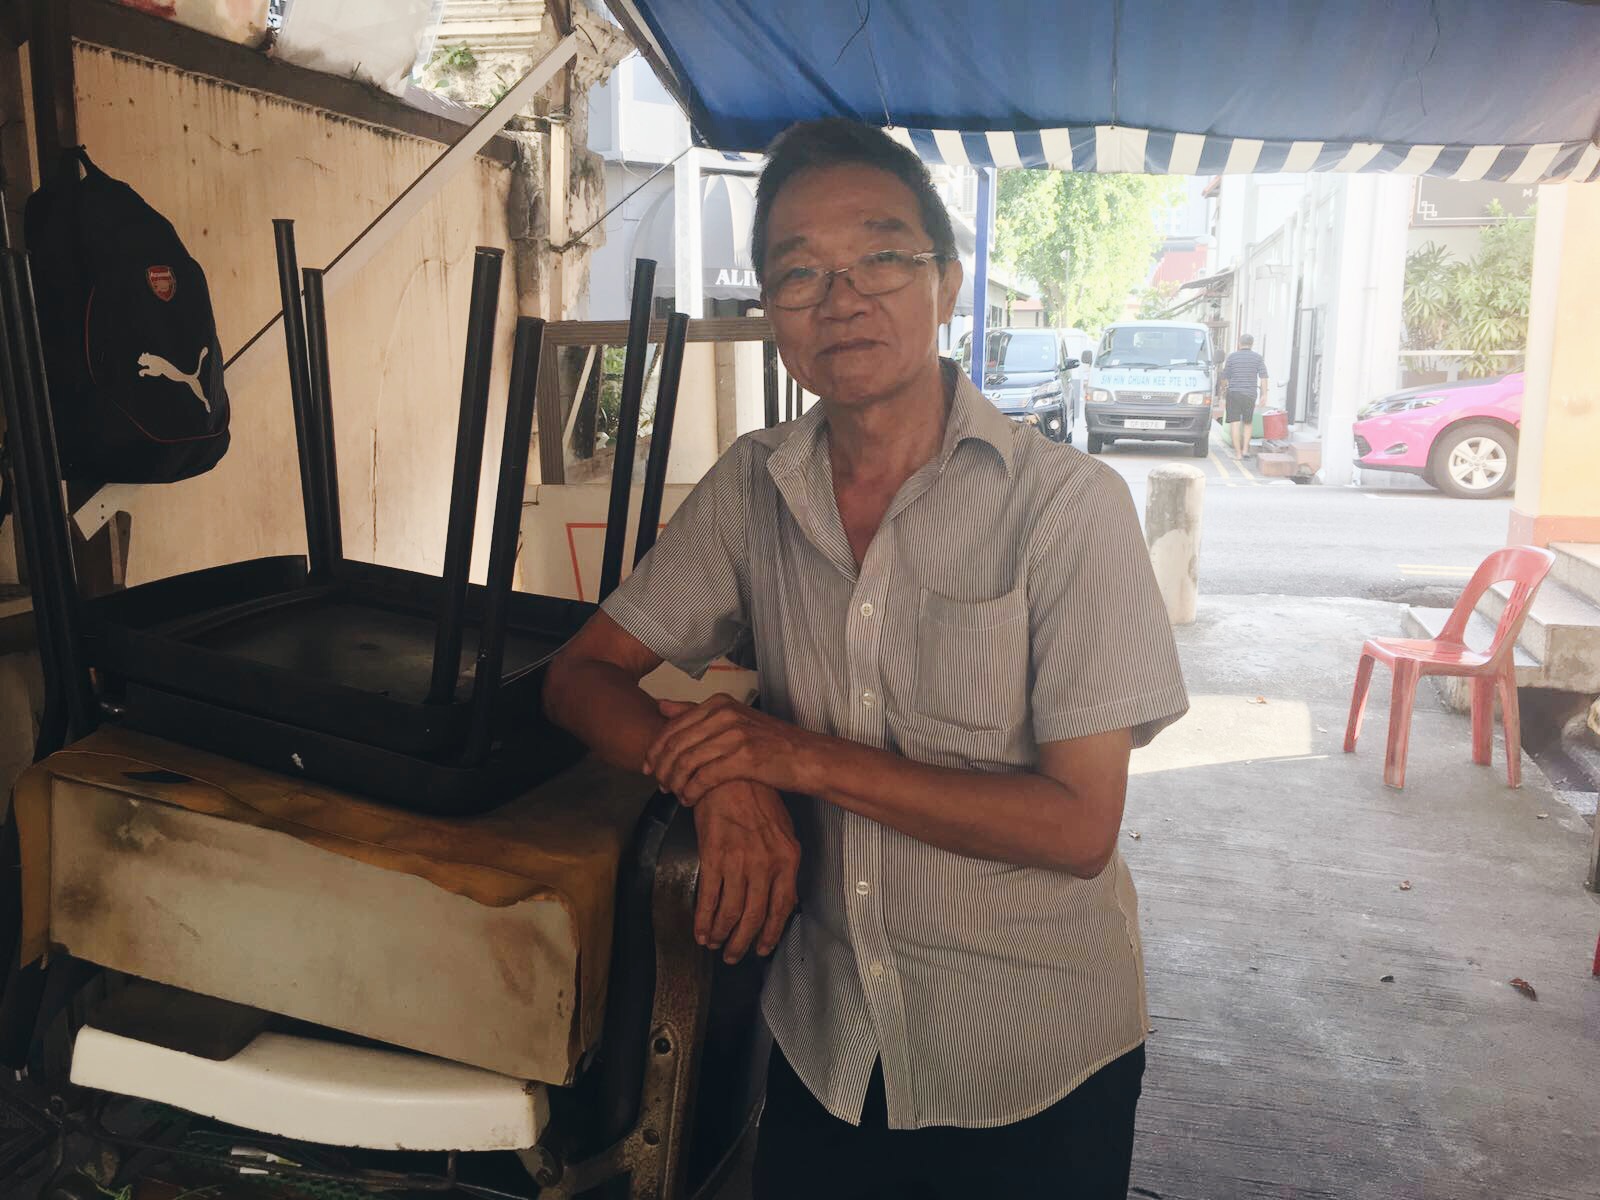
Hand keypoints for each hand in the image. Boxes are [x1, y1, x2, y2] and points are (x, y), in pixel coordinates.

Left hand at [643, 696, 817, 804]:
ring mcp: (734, 735)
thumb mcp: (734, 718)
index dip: (655, 750)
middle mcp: (724, 715)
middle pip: (675, 745)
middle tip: (659, 785)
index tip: (648, 767)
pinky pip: (703, 778)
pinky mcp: (743, 759)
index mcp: (719, 704)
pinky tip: (690, 801)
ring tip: (675, 795)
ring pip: (686, 763)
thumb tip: (661, 706)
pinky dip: (691, 792)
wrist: (808, 757)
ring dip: (675, 783)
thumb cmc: (771, 742)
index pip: (672, 726)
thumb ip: (696, 712)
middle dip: (661, 769)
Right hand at [691, 780, 800, 962]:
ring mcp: (739, 861)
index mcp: (788, 858)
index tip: (763, 947)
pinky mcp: (713, 856)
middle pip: (756, 916)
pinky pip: (709, 897)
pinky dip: (703, 919)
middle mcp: (766, 864)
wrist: (729, 775)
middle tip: (734, 956)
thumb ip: (783, 863)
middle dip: (743, 941)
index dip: (771, 932)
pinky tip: (700, 931)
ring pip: (732, 912)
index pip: (783, 906)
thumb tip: (782, 895)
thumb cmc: (757, 799)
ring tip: (715, 944)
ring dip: (722, 934)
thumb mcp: (783, 830)